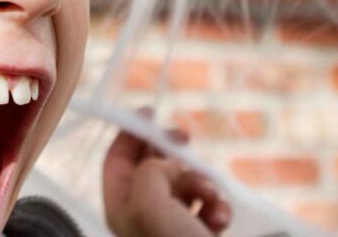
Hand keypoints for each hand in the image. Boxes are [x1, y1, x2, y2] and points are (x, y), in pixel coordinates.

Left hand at [102, 115, 231, 235]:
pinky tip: (220, 217)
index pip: (117, 158)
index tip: (150, 112)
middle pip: (153, 165)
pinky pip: (208, 203)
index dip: (131, 133)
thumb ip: (150, 172)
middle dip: (173, 153)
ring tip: (210, 195)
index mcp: (121, 207)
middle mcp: (143, 213)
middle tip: (185, 138)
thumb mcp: (150, 204)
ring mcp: (170, 222)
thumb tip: (169, 163)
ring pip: (186, 183)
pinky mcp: (196, 230)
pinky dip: (218, 204)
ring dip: (203, 182)